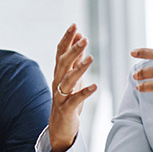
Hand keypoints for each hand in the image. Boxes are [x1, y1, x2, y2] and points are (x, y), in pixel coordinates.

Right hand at [49, 24, 97, 151]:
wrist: (59, 126)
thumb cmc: (67, 100)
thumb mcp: (72, 77)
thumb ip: (75, 59)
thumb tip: (80, 39)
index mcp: (59, 73)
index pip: (60, 52)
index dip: (67, 39)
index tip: (74, 25)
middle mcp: (57, 82)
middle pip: (63, 63)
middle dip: (73, 50)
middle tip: (84, 38)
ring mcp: (60, 95)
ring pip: (68, 80)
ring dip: (79, 68)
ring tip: (90, 58)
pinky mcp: (66, 108)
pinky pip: (75, 99)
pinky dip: (84, 92)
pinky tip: (95, 86)